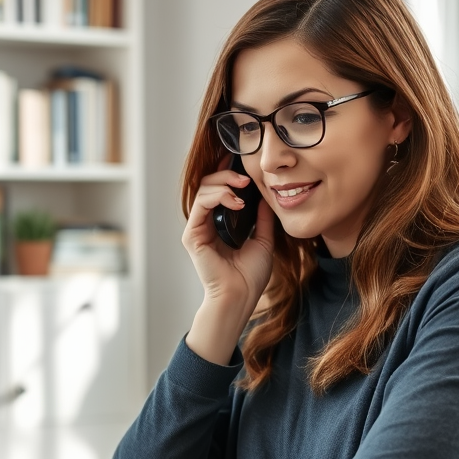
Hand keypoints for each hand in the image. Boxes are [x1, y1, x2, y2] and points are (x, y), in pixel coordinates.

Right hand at [182, 157, 274, 310]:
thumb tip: (266, 197)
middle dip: (226, 175)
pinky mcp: (192, 235)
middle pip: (208, 186)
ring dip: (222, 183)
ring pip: (203, 191)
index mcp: (219, 225)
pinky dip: (217, 197)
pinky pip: (200, 205)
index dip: (226, 174)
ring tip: (242, 187)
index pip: (219, 191)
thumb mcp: (263, 240)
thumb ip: (262, 219)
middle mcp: (205, 224)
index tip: (239, 161)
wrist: (241, 296)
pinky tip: (235, 201)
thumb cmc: (250, 276)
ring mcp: (197, 229)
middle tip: (245, 177)